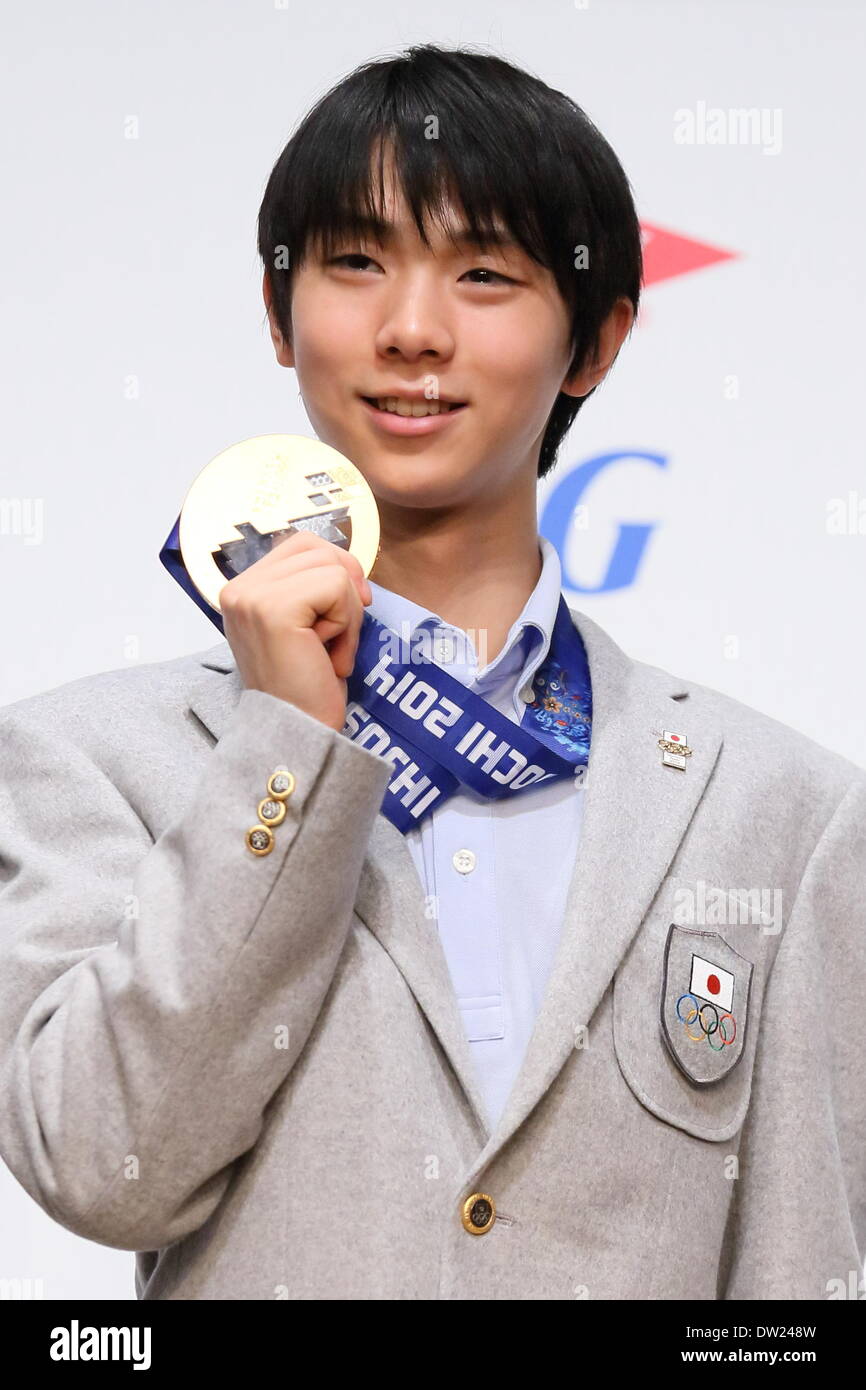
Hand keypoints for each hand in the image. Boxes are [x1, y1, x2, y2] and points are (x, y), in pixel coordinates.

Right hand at [219, 531, 372, 732]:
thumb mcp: (307, 624)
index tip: (344, 614)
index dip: (336, 571)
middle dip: (344, 592)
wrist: (298, 733)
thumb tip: (351, 563)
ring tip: (327, 650)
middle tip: (336, 638)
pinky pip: (337, 587)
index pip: (302, 545)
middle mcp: (238, 588)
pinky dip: (348, 624)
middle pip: (318, 549)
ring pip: (332, 566)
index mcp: (243, 590)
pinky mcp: (273, 609)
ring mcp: (251, 597)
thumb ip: (312, 587)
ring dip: (347, 612)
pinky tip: (329, 657)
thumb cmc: (307, 686)